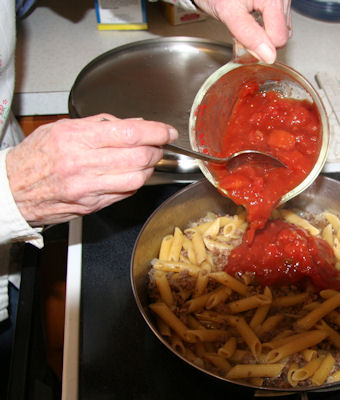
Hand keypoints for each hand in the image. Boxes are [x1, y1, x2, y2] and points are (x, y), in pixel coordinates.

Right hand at [6, 114, 177, 225]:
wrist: (12, 189)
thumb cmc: (35, 156)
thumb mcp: (62, 128)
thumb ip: (101, 125)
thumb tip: (135, 124)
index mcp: (75, 139)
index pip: (130, 133)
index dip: (156, 131)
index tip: (166, 131)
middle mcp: (82, 164)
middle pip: (139, 157)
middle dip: (156, 150)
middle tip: (157, 145)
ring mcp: (87, 188)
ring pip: (137, 178)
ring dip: (149, 168)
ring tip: (145, 159)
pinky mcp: (91, 205)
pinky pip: (126, 193)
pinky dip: (135, 182)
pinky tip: (130, 174)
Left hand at [194, 0, 290, 63]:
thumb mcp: (229, 13)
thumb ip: (248, 34)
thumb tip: (268, 55)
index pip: (279, 37)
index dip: (260, 44)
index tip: (243, 38)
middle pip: (282, 34)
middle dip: (262, 38)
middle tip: (243, 27)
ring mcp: (282, 1)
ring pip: (281, 31)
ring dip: (264, 33)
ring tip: (247, 21)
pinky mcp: (279, 4)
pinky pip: (278, 24)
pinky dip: (265, 27)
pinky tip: (252, 19)